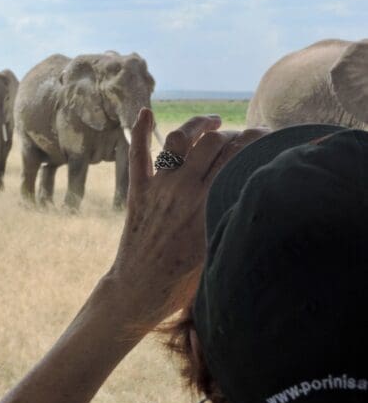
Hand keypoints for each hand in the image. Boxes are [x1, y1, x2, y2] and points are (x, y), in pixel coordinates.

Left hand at [108, 108, 267, 328]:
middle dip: (231, 134)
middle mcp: (182, 188)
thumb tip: (249, 190)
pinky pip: (137, 153)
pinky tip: (144, 111)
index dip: (254, 139)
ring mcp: (158, 187)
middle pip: (212, 143)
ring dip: (197, 126)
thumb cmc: (182, 279)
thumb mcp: (219, 247)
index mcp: (208, 202)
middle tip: (240, 138)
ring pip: (178, 139)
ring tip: (212, 124)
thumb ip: (230, 214)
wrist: (139, 290)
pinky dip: (139, 130)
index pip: (236, 155)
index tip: (265, 136)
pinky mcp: (138, 191)